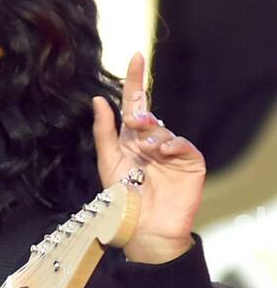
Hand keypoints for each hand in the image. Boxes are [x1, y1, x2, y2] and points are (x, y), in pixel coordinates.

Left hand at [92, 53, 204, 262]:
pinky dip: (171, 145)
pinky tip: (163, 154)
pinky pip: (182, 144)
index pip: (135, 104)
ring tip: (147, 153)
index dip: (135, 81)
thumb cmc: (123, 202)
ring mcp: (172, 152)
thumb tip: (98, 99)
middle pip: (149, 114)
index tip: (135, 56)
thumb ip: (103, 132)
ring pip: (164, 130)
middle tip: (134, 123)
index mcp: (132, 141)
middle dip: (141, 114)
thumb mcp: (108, 163)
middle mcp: (152, 143)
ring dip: (153, 136)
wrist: (144, 231)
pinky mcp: (190, 162)